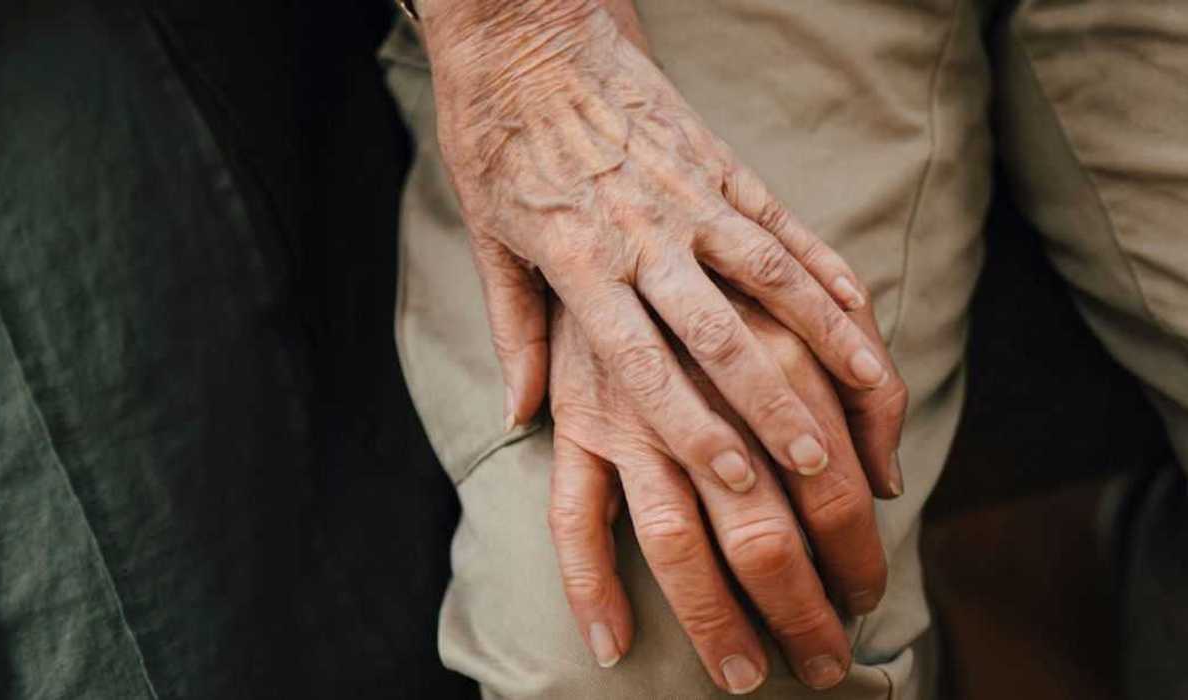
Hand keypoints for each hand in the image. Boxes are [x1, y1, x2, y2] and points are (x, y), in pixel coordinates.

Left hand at [417, 0, 904, 492]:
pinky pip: (783, 223)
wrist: (526, 34)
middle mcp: (642, 234)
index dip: (690, 424)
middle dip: (770, 402)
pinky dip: (823, 268)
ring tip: (869, 390)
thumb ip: (515, 332)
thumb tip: (521, 417)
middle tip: (815, 463)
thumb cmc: (498, 141)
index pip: (641, 362)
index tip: (735, 477)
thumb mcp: (488, 239)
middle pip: (717, 332)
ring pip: (769, 276)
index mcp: (579, 262)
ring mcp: (688, 196)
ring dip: (822, 337)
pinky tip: (859, 308)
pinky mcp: (718, 162)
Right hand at [546, 290, 889, 692]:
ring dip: (714, 618)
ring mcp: (632, 414)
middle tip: (825, 664)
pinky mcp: (577, 424)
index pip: (832, 487)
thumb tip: (887, 477)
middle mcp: (703, 395)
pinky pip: (573, 517)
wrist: (602, 191)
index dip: (856, 556)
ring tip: (746, 676)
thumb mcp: (820, 310)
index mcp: (774, 357)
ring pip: (676, 539)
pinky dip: (589, 585)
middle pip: (762, 531)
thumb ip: (866, 384)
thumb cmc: (727, 264)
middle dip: (800, 609)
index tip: (867, 600)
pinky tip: (611, 645)